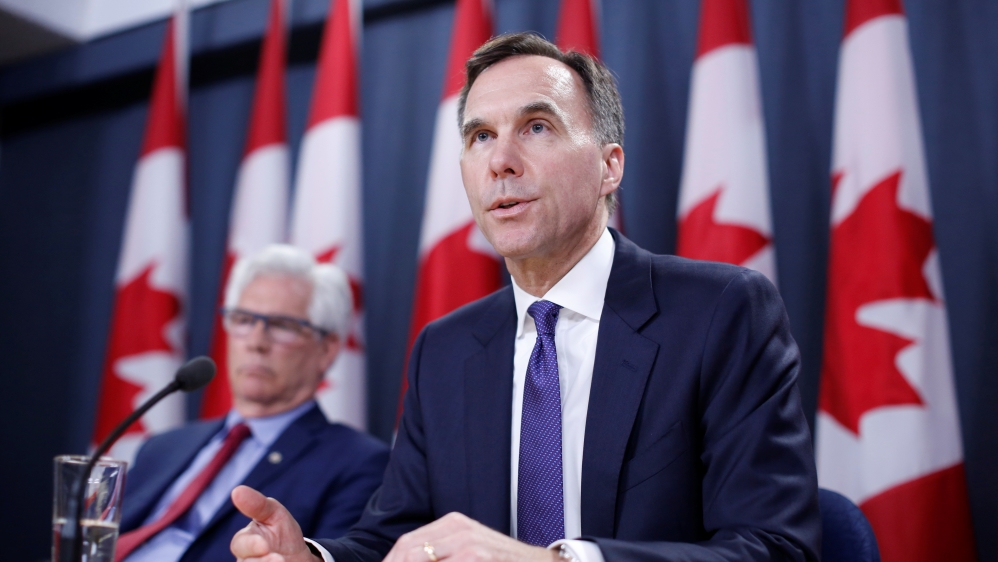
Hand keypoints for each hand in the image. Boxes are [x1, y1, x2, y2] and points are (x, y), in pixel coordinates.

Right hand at [230, 485, 319, 561]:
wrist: (299, 559)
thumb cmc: (282, 534)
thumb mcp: (275, 515)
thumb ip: (257, 504)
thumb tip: (237, 490)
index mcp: (245, 542)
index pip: (240, 544)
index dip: (252, 545)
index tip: (265, 545)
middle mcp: (245, 560)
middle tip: (279, 559)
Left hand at [384, 512, 557, 561]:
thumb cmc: (503, 561)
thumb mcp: (470, 549)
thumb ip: (443, 553)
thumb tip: (408, 559)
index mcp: (453, 524)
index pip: (407, 542)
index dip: (391, 561)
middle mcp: (457, 528)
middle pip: (409, 549)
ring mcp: (467, 544)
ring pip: (419, 557)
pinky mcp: (476, 557)